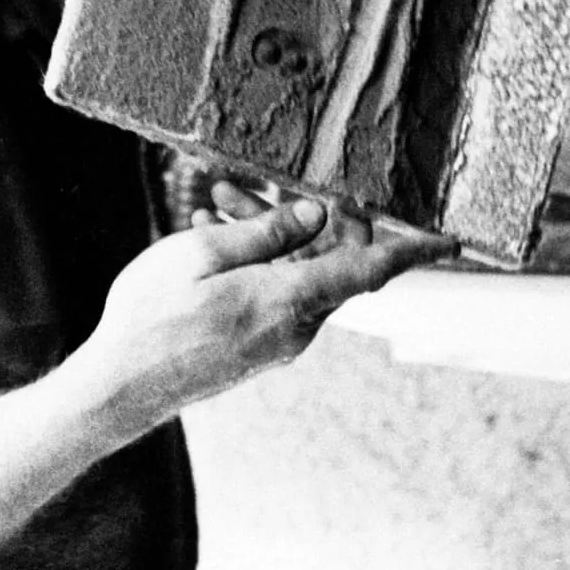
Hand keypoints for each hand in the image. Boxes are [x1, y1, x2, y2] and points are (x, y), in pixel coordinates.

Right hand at [81, 194, 451, 428]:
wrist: (118, 388)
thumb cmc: (152, 319)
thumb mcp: (203, 256)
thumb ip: (266, 232)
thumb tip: (316, 215)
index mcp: (290, 302)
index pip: (370, 271)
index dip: (412, 250)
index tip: (451, 239)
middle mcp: (296, 327)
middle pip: (331, 260)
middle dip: (306, 213)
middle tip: (267, 180)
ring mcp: (278, 341)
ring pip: (297, 271)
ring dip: (268, 232)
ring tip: (216, 200)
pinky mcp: (258, 346)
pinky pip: (275, 291)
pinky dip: (256, 259)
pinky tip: (212, 231)